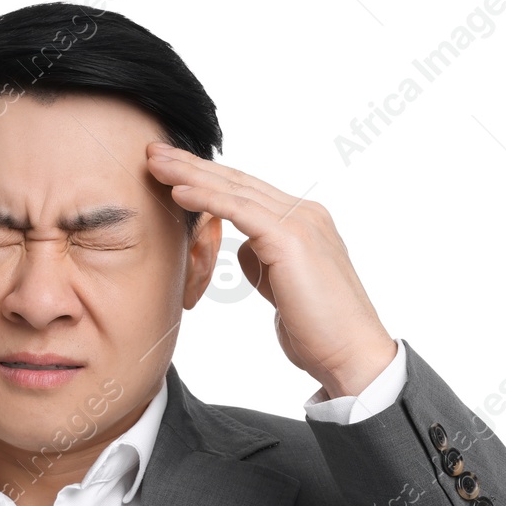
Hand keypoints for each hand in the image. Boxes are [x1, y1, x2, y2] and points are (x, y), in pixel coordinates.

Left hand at [146, 143, 395, 398]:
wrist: (351, 355)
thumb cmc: (318, 331)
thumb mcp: (283, 288)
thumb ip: (266, 263)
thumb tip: (245, 250)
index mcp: (304, 223)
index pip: (246, 192)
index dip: (207, 178)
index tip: (171, 170)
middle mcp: (305, 214)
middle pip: (238, 182)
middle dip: (193, 165)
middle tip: (154, 151)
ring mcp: (301, 223)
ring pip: (236, 190)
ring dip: (191, 174)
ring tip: (155, 162)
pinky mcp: (291, 240)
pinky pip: (240, 211)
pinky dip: (207, 199)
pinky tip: (179, 191)